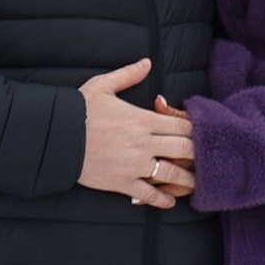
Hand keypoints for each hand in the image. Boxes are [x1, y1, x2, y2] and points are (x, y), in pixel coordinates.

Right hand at [77, 62, 195, 207]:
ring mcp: (134, 165)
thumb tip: (148, 62)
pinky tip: (170, 202)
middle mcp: (143, 143)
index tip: (203, 134)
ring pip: (171, 174)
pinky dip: (162, 200)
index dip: (196, 130)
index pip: (181, 125)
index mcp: (142, 119)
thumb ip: (129, 74)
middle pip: (183, 149)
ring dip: (187, 179)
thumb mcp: (103, 85)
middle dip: (197, 154)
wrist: (56, 137)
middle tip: (207, 158)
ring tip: (198, 183)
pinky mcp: (122, 183)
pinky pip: (148, 194)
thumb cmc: (79, 110)